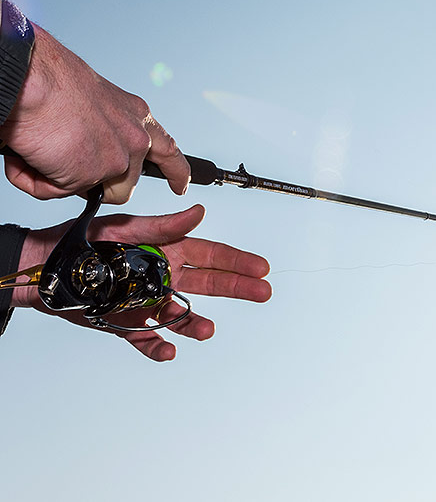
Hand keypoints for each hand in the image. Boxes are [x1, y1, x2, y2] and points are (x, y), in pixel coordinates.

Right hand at [1, 24, 189, 203]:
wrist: (30, 74)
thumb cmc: (49, 79)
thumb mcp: (90, 104)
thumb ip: (100, 132)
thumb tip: (81, 155)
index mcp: (134, 114)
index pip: (167, 148)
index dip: (176, 171)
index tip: (180, 186)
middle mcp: (135, 136)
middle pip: (127, 183)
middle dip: (99, 183)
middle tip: (66, 166)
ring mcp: (120, 158)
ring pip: (97, 192)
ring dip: (66, 180)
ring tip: (43, 149)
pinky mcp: (97, 174)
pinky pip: (58, 192)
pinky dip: (38, 179)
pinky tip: (31, 153)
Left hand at [12, 205, 271, 360]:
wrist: (44, 271)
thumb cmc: (83, 243)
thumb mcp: (126, 229)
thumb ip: (164, 226)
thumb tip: (198, 212)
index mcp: (166, 250)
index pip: (210, 255)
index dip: (236, 261)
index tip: (260, 267)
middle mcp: (162, 276)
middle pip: (208, 283)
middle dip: (237, 287)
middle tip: (263, 292)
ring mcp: (147, 301)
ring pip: (182, 315)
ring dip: (196, 323)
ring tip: (206, 329)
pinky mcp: (127, 323)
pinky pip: (149, 340)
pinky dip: (158, 348)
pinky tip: (168, 351)